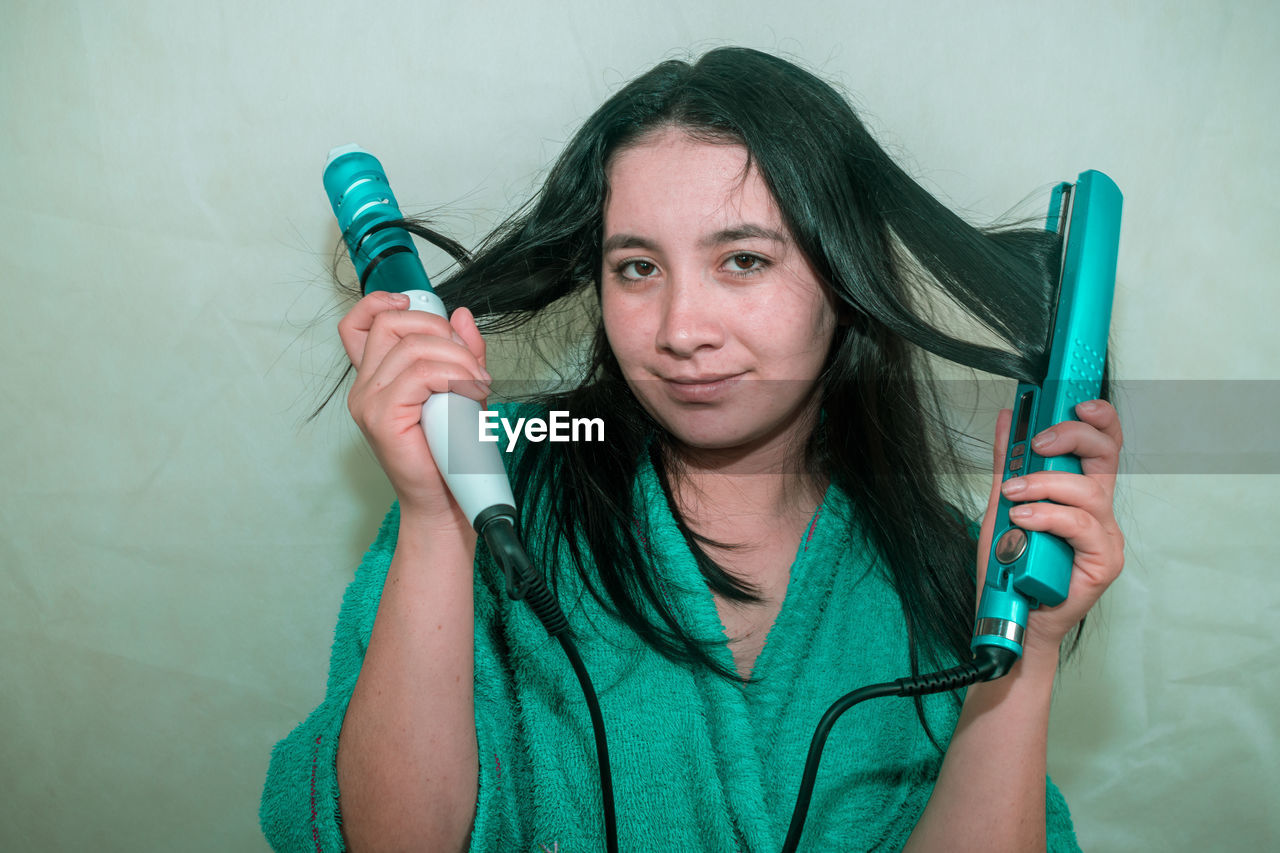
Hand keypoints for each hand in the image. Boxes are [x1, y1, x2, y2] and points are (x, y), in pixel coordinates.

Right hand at [338, 291, 490, 520]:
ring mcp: (368, 402)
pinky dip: (454, 376)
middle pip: (391, 323)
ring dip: (457, 358)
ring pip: (412, 347)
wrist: (447, 503)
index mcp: (377, 378)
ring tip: (478, 383)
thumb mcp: (463, 390)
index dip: (381, 303)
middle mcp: (365, 387)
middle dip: (438, 329)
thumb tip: (462, 315)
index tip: (414, 304)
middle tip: (468, 361)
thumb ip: (463, 352)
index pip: (359, 324)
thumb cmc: (452, 454)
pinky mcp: (381, 417)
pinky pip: (420, 374)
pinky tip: (471, 392)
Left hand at [975, 399, 1125, 660]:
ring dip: (1045, 485)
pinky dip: (1049, 516)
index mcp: (1080, 493)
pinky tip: (1024, 518)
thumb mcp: (1002, 504)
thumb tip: (1007, 419)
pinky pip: (1081, 526)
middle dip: (1072, 437)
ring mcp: (1106, 536)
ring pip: (1089, 492)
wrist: (1009, 617)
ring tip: (1013, 495)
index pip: (1101, 445)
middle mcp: (1099, 511)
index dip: (1095, 419)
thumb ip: (1008, 462)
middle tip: (1037, 441)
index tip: (1073, 402)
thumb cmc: (1010, 566)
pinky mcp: (1104, 561)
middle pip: (1106, 456)